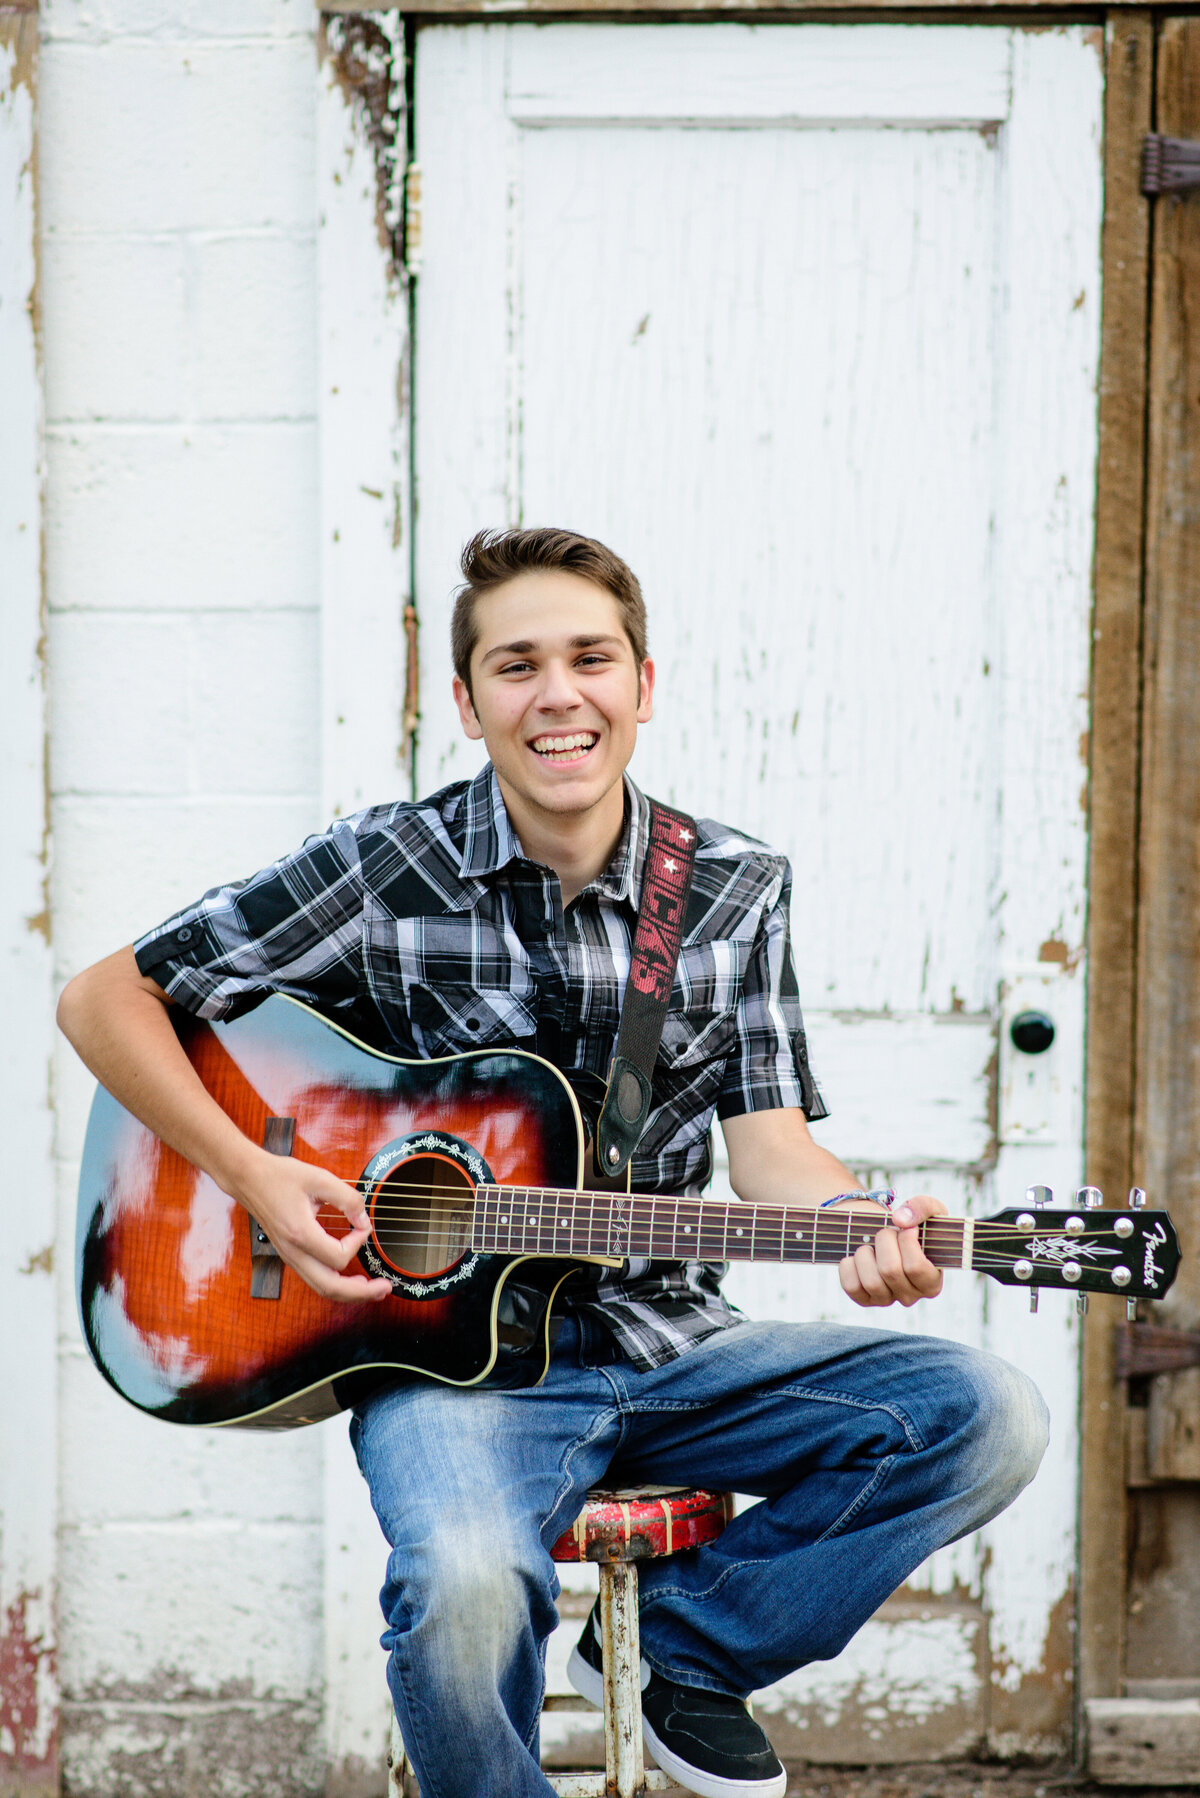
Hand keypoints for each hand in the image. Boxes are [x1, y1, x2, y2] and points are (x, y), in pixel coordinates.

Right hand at [234, 1148, 392, 1303]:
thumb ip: (347, 1198)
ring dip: (349, 1293)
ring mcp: (289, 1257)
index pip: (338, 1256)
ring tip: (372, 1289)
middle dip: (360, 1292)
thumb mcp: (319, 1178)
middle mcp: (293, 1252)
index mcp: (300, 1234)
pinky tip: (350, 1279)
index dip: (358, 1242)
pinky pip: (314, 1279)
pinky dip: (335, 1284)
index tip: (363, 1224)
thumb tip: (364, 1219)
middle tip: (385, 1288)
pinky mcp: (290, 1255)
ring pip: (321, 1288)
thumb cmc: (280, 1176)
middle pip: (330, 1288)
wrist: (249, 1178)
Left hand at [835, 1193, 946, 1307]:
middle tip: (886, 1232)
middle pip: (891, 1271)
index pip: (916, 1267)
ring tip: (871, 1245)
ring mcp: (887, 1300)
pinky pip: (852, 1287)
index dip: (906, 1241)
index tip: (907, 1228)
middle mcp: (911, 1296)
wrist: (889, 1235)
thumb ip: (923, 1207)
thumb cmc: (915, 1225)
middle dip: (884, 1241)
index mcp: (931, 1282)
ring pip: (872, 1282)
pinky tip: (856, 1256)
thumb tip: (900, 1220)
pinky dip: (849, 1266)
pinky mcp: (865, 1299)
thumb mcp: (929, 1210)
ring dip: (865, 1254)